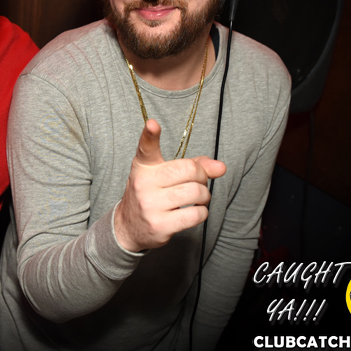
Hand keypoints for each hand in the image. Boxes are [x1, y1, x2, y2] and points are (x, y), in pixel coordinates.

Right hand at [114, 119, 225, 252]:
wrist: (129, 226)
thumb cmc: (152, 195)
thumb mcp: (163, 175)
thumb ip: (192, 166)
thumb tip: (220, 167)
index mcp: (143, 167)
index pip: (146, 148)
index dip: (150, 135)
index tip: (153, 124)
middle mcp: (144, 183)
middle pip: (189, 170)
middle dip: (202, 176)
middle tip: (198, 182)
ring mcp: (150, 205)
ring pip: (196, 192)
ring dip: (204, 196)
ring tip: (197, 199)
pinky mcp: (160, 225)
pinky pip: (196, 214)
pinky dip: (202, 212)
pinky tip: (193, 212)